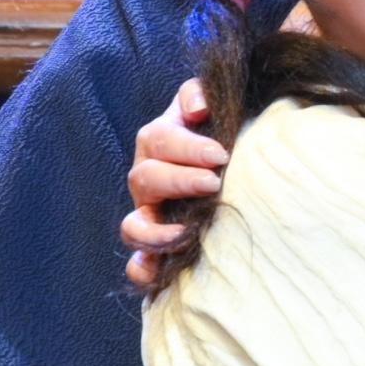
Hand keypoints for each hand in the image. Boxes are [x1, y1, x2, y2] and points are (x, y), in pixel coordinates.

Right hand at [122, 79, 225, 291]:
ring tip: (186, 233)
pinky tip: (156, 271)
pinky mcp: (155, 245)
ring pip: (132, 226)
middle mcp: (147, 178)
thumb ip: (199, 94)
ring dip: (154, 232)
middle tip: (213, 182)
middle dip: (179, 180)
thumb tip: (199, 108)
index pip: (160, 139)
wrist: (231, 163)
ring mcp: (148, 213)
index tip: (220, 154)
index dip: (187, 148)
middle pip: (145, 179)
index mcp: (158, 141)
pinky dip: (143, 269)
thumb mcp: (211, 104)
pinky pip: (138, 262)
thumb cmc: (220, 130)